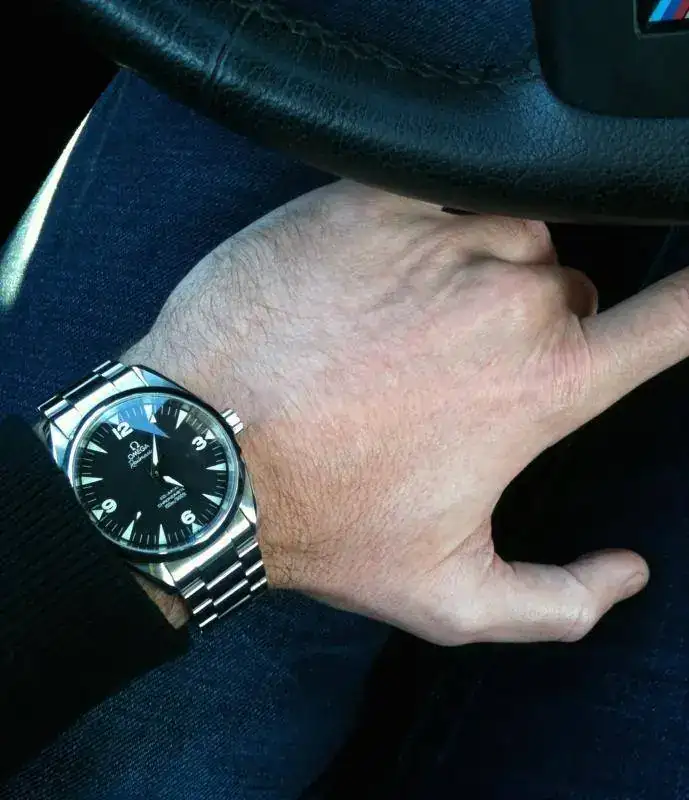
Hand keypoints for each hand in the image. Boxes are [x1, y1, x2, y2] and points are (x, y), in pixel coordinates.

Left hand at [125, 181, 688, 644]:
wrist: (200, 455)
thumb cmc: (321, 522)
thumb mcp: (450, 599)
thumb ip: (560, 602)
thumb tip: (627, 572)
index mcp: (540, 383)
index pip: (672, 323)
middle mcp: (503, 298)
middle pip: (564, 284)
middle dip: (532, 321)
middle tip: (453, 369)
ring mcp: (434, 237)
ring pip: (505, 233)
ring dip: (480, 269)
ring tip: (410, 323)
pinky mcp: (367, 201)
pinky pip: (439, 191)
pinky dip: (431, 222)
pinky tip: (384, 270)